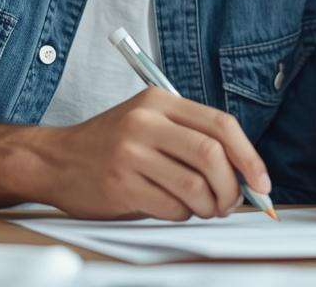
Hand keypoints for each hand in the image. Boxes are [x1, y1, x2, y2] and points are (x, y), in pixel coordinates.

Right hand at [0, 87, 270, 220]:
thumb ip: (191, 136)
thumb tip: (244, 171)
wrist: (54, 159)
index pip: (221, 125)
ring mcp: (131, 153)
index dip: (250, 157)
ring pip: (195, 186)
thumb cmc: (110, 143)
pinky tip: (174, 209)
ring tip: (206, 208)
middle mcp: (145, 121)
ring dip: (210, 206)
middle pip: (212, 155)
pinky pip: (171, 207)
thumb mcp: (148, 120)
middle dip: (232, 187)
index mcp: (159, 100)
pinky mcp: (120, 183)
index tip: (261, 182)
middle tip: (232, 202)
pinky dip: (183, 215)